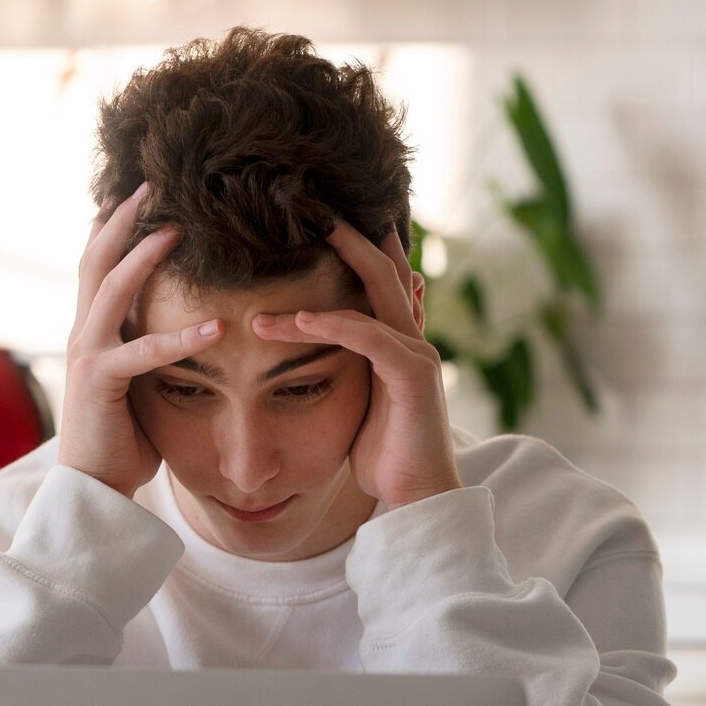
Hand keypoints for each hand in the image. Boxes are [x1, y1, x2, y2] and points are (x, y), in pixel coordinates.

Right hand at [59, 184, 223, 497]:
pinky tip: (218, 326)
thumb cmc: (122, 440)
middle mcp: (83, 333)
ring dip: (144, 255)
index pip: (100, 265)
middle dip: (123, 219)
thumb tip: (186, 328)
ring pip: (111, 288)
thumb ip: (150, 351)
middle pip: (97, 259)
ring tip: (179, 228)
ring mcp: (87, 354)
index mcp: (93, 330)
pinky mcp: (101, 382)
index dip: (118, 227)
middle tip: (153, 183)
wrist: (92, 488)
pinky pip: (143, 352)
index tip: (144, 195)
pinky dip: (182, 337)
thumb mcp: (140, 384)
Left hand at [251, 220, 461, 508]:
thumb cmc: (385, 458)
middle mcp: (413, 339)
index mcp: (400, 343)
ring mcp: (417, 354)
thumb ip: (345, 372)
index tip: (318, 222)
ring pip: (374, 294)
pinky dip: (331, 324)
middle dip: (350, 235)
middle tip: (310, 206)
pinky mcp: (412, 374)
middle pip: (385, 270)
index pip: (382, 282)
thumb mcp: (358, 405)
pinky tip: (296, 318)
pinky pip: (367, 336)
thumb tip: (313, 353)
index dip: (358, 248)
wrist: (418, 498)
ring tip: (288, 245)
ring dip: (330, 267)